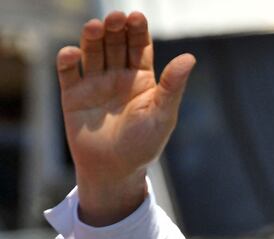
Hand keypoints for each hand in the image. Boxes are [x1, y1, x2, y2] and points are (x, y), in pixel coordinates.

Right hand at [56, 11, 194, 225]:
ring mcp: (94, 84)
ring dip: (92, 37)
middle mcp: (117, 77)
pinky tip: (73, 53)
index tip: (136, 16)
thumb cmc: (144, 146)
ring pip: (92, 51)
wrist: (115, 171)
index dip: (137, 30)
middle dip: (114, 28)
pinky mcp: (72, 95)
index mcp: (141, 79)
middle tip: (115, 18)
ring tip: (95, 27)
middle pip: (115, 43)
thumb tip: (190, 57)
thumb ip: (172, 86)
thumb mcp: (162, 115)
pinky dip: (68, 59)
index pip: (139, 46)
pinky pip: (68, 71)